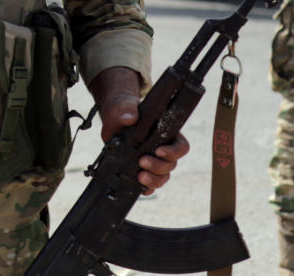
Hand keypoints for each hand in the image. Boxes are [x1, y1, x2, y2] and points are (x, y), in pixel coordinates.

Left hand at [90, 67, 189, 194]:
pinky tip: (139, 187)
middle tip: (142, 161)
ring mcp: (153, 161)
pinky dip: (146, 188)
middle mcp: (163, 149)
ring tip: (140, 177)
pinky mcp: (140, 169)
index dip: (173, 152)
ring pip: (162, 176)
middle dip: (158, 166)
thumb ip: (127, 109)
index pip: (181, 147)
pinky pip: (149, 184)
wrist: (112, 120)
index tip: (158, 151)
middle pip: (171, 165)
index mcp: (166, 134)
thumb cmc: (123, 110)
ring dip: (154, 179)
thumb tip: (129, 117)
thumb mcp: (124, 106)